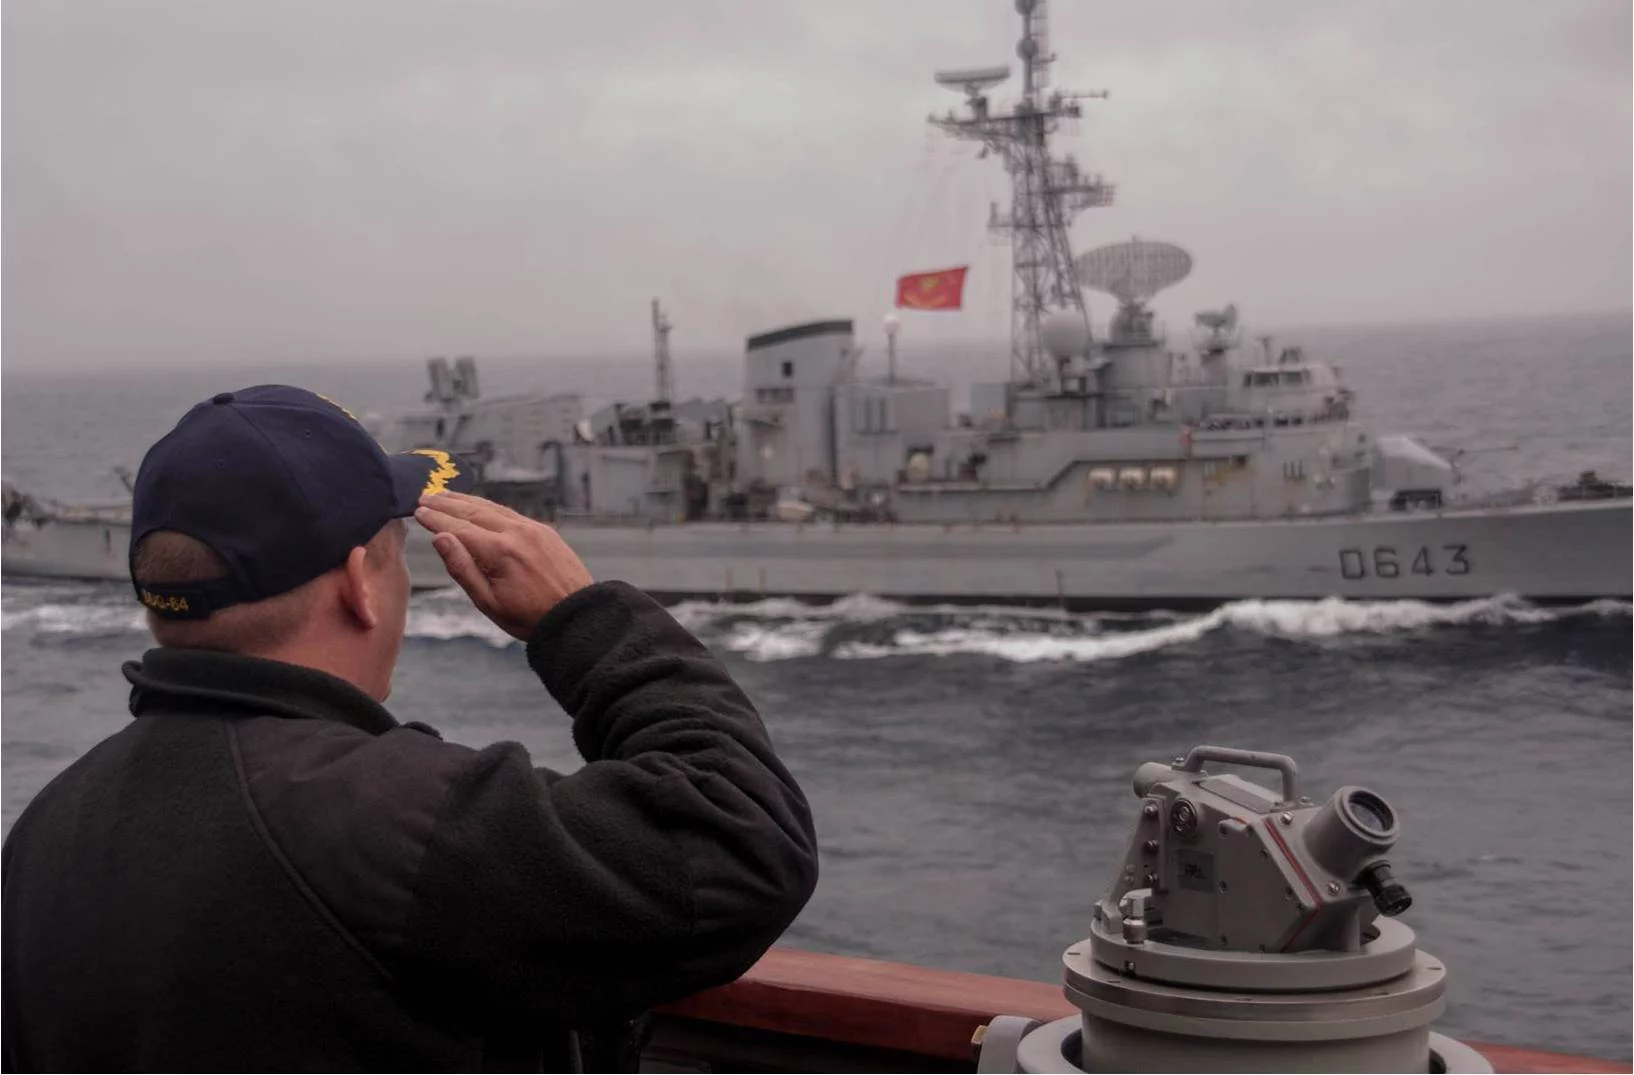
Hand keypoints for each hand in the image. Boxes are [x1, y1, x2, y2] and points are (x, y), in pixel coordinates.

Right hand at [414, 491, 593, 639]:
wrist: (577, 615)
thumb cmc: (529, 617)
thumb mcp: (488, 602)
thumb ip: (462, 568)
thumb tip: (440, 538)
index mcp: (500, 552)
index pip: (458, 528)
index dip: (435, 519)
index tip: (417, 510)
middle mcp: (516, 533)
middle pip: (473, 512)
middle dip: (446, 503)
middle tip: (423, 496)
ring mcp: (532, 529)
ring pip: (492, 508)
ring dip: (466, 501)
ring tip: (444, 495)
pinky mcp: (544, 531)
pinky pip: (510, 513)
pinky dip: (488, 507)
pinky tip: (477, 506)